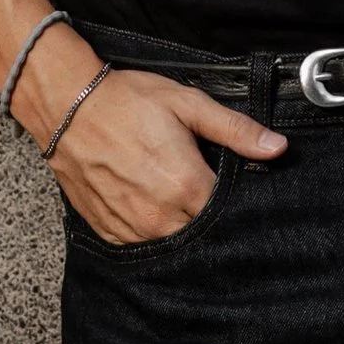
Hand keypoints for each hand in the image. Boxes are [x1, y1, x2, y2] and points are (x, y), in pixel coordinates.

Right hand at [13, 28, 285, 245]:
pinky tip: (149, 204)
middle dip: (209, 218)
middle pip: (203, 233)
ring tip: (173, 196)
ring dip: (180, 226)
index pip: (229, 214)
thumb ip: (235, 130)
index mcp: (187, 187)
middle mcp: (161, 217)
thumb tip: (278, 148)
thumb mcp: (187, 104)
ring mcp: (133, 228)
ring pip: (173, 243)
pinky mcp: (110, 231)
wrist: (66, 105)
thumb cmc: (126, 100)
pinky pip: (143, 243)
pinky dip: (151, 230)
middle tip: (201, 189)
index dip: (236, 203)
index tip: (233, 189)